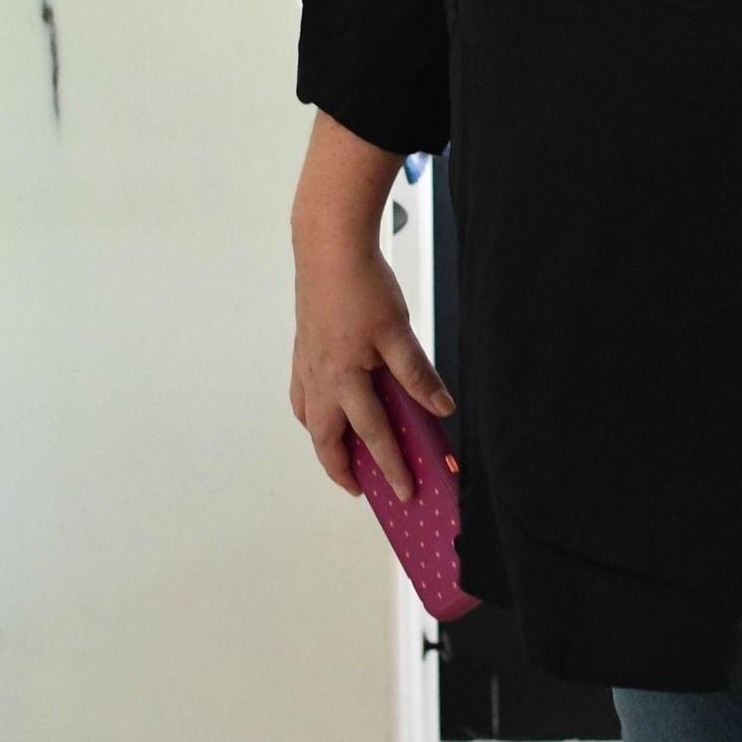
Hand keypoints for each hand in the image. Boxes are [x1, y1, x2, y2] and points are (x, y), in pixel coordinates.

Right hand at [290, 231, 451, 503]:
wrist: (328, 249)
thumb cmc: (363, 287)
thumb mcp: (398, 333)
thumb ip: (417, 375)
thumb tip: (440, 408)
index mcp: (345, 380)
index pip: (374, 435)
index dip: (391, 466)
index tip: (405, 492)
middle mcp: (319, 380)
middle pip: (327, 440)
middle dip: (343, 469)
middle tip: (362, 489)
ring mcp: (306, 366)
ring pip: (309, 420)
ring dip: (324, 444)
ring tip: (342, 458)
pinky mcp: (302, 350)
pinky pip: (301, 396)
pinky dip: (312, 414)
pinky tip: (324, 411)